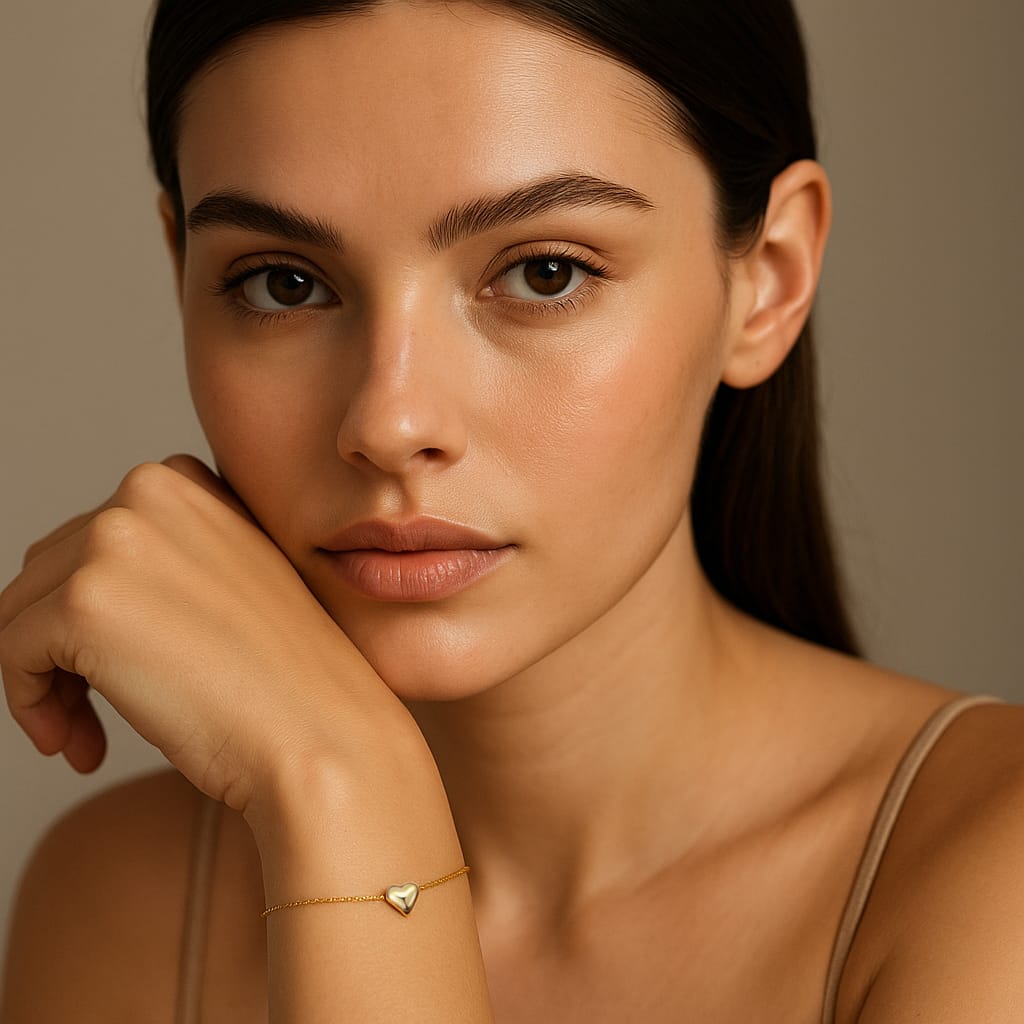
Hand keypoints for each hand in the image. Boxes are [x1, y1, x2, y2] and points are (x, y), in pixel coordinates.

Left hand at [0, 455, 414, 814]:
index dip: (93, 610)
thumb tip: (87, 599)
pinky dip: (30, 706)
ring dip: (44, 680)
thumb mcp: (226, 585)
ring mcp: (115, 539)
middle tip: (90, 716)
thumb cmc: (288, 679)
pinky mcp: (83, 600)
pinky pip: (10, 653)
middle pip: (48, 572)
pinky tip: (77, 746)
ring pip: (21, 611)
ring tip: (82, 735)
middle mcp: (147, 490)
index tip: (119, 665)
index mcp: (187, 483)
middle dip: (61, 648)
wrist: (321, 731)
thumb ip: (162, 563)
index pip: (92, 539)